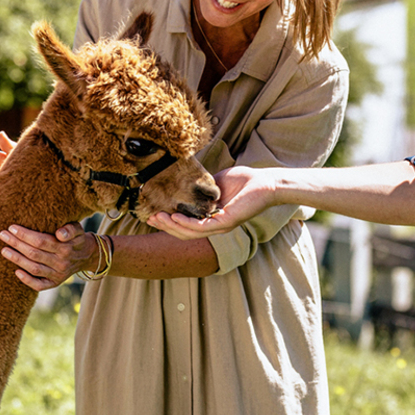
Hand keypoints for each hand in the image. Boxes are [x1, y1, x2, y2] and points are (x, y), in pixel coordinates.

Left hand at [0, 223, 98, 290]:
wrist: (87, 256)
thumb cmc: (77, 238)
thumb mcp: (77, 229)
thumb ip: (70, 229)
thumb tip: (59, 234)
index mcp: (65, 248)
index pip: (41, 241)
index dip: (25, 235)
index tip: (12, 227)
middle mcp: (61, 263)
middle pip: (34, 254)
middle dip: (16, 244)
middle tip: (2, 235)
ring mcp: (58, 275)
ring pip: (33, 268)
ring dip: (17, 259)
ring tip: (4, 250)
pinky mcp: (55, 283)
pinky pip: (39, 285)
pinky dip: (27, 280)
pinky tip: (16, 271)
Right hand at [147, 165, 276, 237]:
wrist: (265, 182)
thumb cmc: (245, 181)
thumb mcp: (216, 182)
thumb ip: (201, 187)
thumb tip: (185, 183)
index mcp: (212, 218)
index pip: (187, 225)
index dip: (169, 222)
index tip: (153, 215)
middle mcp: (216, 226)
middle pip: (185, 233)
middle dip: (166, 227)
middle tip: (149, 219)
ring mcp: (221, 226)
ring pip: (191, 232)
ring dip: (172, 226)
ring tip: (157, 218)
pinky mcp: (227, 222)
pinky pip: (202, 226)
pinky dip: (187, 223)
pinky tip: (175, 216)